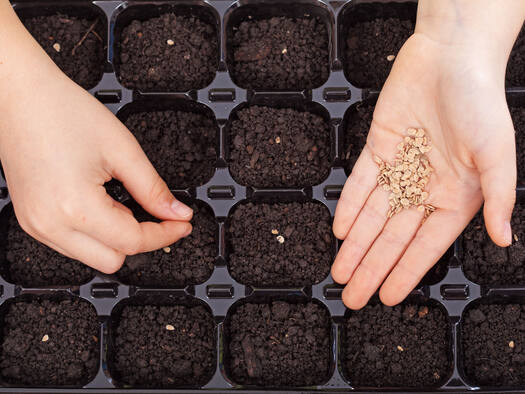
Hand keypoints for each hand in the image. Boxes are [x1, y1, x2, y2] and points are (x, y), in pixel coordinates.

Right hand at [0, 11, 193, 272]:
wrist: (19, 95)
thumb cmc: (62, 111)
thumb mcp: (122, 149)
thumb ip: (153, 189)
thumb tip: (176, 213)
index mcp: (75, 208)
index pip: (133, 242)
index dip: (165, 234)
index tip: (182, 223)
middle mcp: (50, 225)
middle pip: (113, 261)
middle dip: (140, 240)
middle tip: (155, 213)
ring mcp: (36, 225)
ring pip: (92, 257)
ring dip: (116, 238)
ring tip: (122, 201)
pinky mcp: (30, 220)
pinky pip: (72, 244)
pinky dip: (95, 233)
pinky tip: (102, 205)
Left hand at [332, 4, 521, 308]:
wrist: (450, 57)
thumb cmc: (481, 103)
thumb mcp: (497, 153)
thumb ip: (499, 196)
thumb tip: (504, 238)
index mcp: (456, 196)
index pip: (426, 246)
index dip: (406, 272)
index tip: (388, 297)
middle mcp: (424, 188)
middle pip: (392, 238)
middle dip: (372, 268)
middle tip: (353, 297)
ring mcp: (399, 170)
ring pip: (372, 216)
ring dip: (355, 245)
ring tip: (340, 273)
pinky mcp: (378, 149)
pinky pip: (360, 184)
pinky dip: (349, 206)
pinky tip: (340, 230)